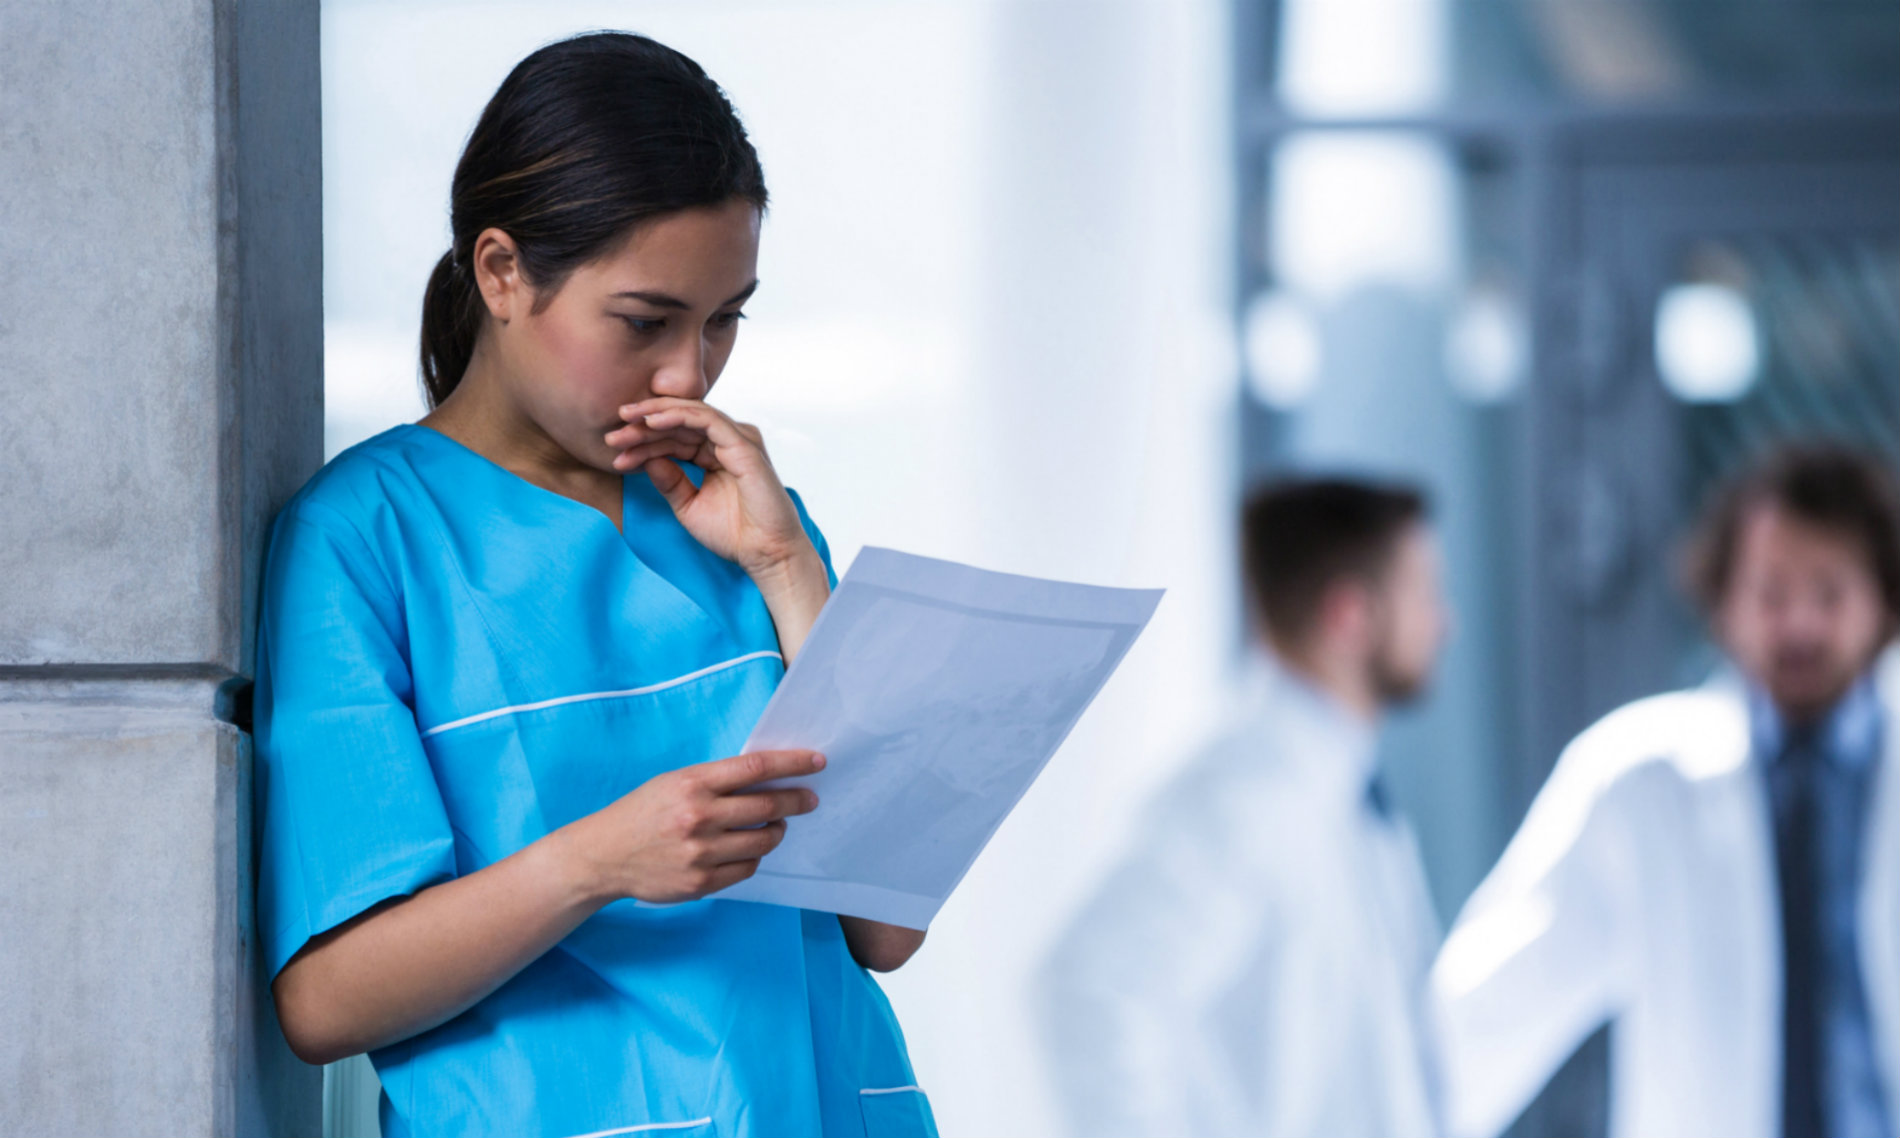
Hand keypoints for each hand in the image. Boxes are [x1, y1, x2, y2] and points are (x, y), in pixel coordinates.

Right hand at [565, 749, 823, 904]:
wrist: (602, 855)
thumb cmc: (642, 813)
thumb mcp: (673, 782)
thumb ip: (715, 781)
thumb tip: (767, 779)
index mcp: (691, 784)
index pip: (755, 768)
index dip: (792, 764)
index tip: (817, 762)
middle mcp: (698, 817)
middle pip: (767, 808)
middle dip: (796, 801)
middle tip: (810, 799)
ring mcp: (700, 853)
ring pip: (762, 842)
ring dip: (776, 832)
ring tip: (775, 826)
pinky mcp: (700, 882)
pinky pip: (747, 869)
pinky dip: (755, 858)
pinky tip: (748, 850)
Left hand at [605, 398, 811, 578]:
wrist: (765, 553)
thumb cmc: (735, 534)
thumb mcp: (689, 506)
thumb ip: (669, 481)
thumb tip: (646, 460)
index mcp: (715, 454)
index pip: (675, 437)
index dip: (643, 441)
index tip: (614, 451)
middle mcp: (727, 441)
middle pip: (679, 423)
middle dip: (642, 427)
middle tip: (612, 435)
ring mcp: (737, 439)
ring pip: (690, 414)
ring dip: (655, 417)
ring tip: (625, 422)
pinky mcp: (743, 443)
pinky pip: (706, 419)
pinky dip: (678, 416)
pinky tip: (652, 421)